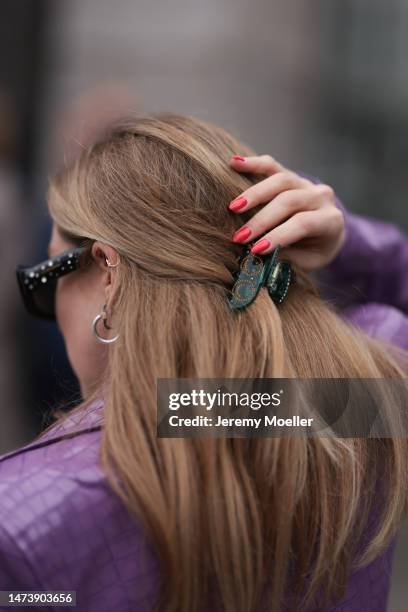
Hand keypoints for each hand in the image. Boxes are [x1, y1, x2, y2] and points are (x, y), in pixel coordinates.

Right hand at [228, 154, 344, 271]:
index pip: (303, 224)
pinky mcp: (291, 175)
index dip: (278, 236)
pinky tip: (234, 163)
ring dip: (254, 194)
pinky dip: (253, 164)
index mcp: (330, 220)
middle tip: (239, 237)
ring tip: (233, 207)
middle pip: (289, 200)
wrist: (329, 232)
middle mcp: (321, 197)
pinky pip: (273, 166)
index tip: (255, 249)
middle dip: (262, 220)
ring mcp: (306, 183)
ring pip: (281, 180)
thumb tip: (258, 255)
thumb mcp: (308, 262)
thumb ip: (287, 256)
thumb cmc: (315, 251)